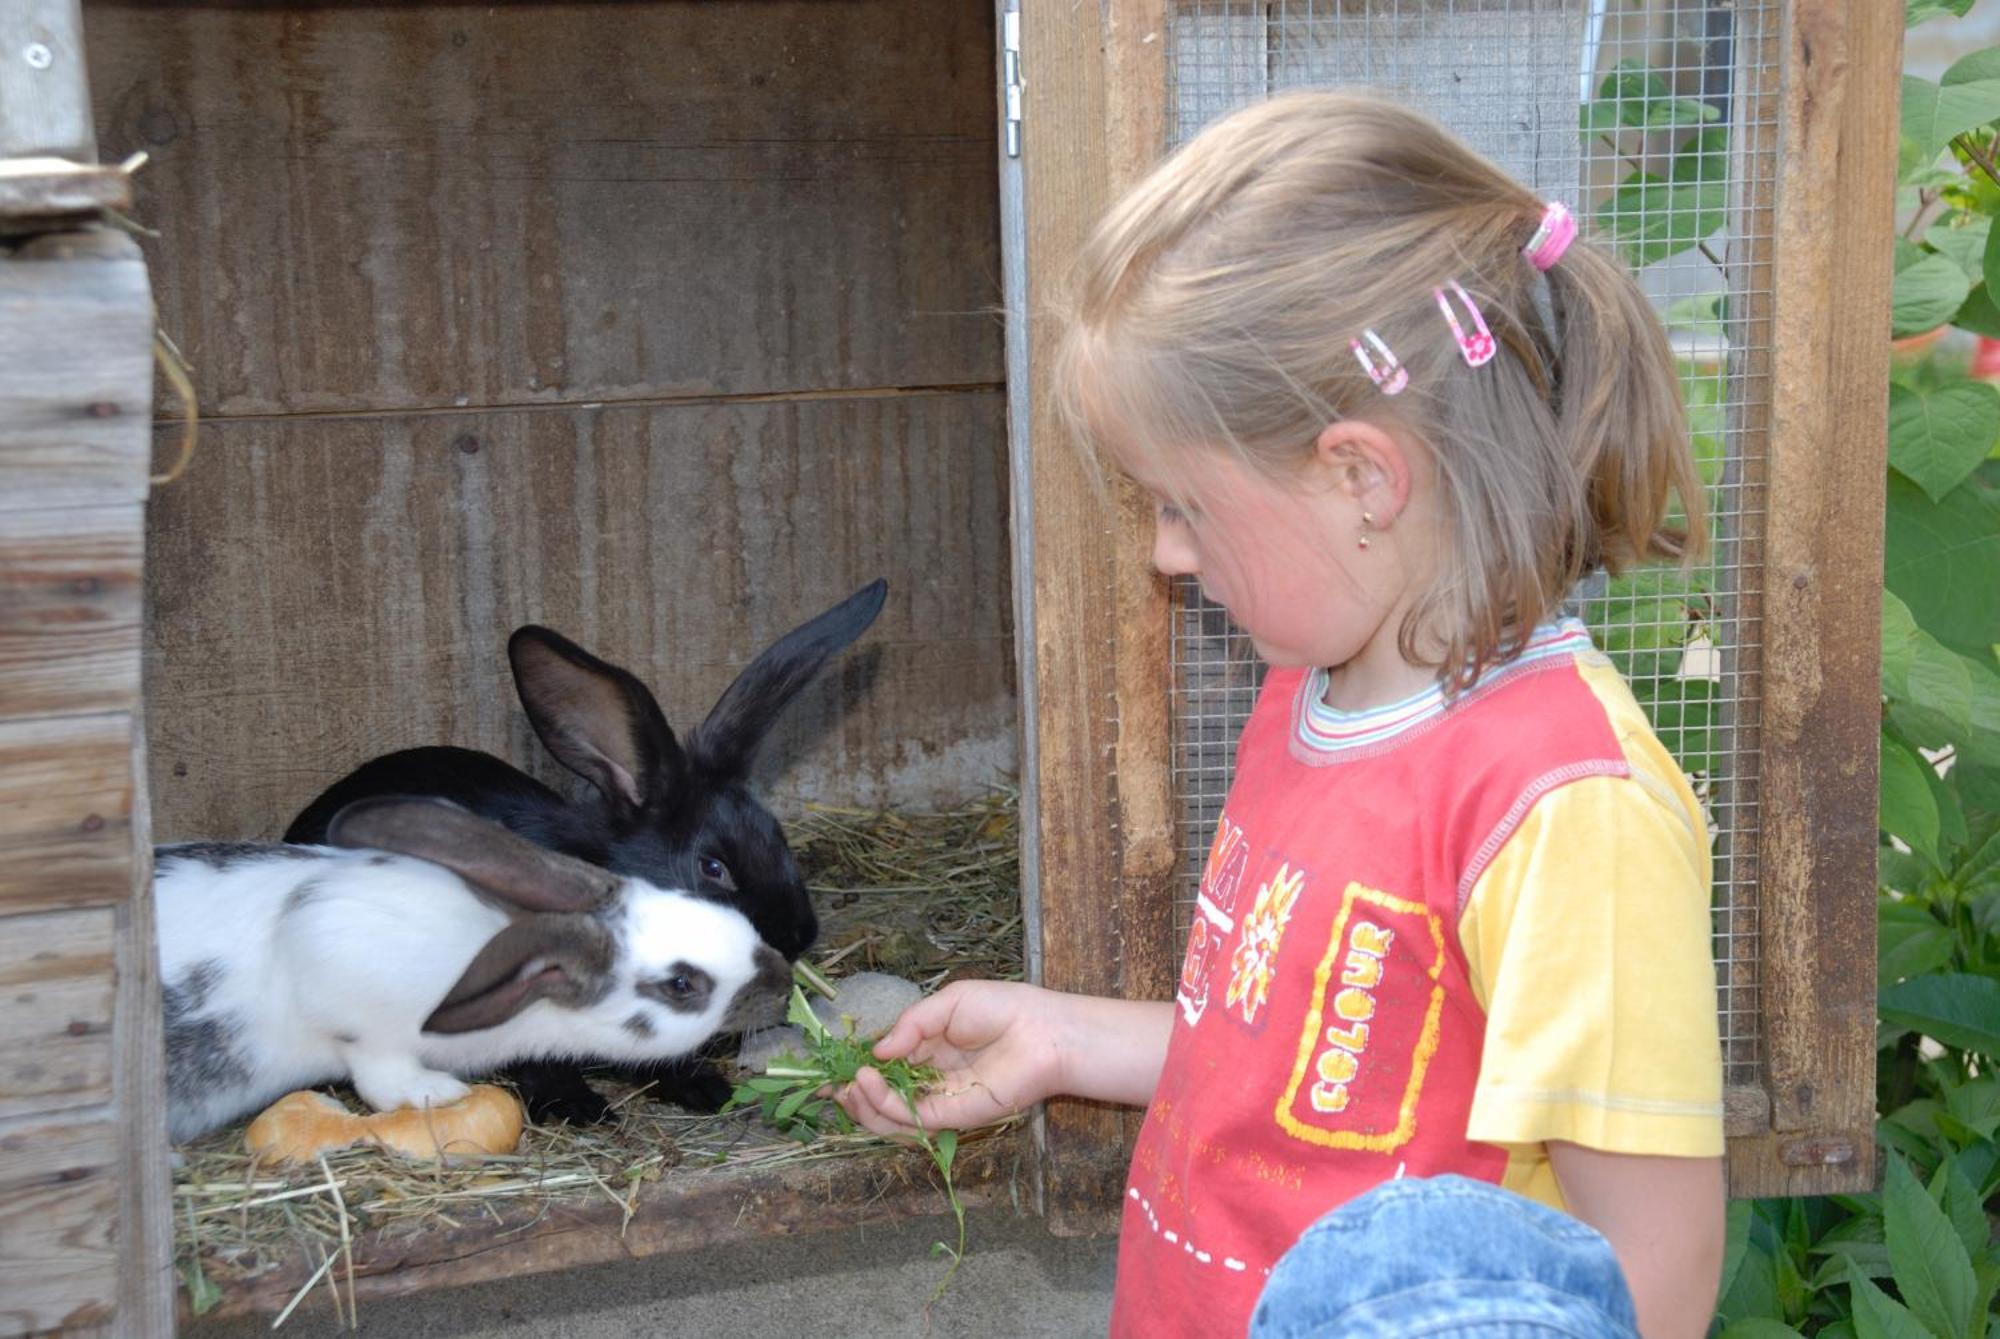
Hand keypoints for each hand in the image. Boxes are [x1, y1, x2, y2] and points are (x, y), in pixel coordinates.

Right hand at [834, 980, 1065, 1137]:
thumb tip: (877, 1051)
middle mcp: (933, 1081)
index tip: (830, 1070)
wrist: (1044, 1030)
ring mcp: (943, 1101)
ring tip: (848, 1085)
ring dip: (864, 1105)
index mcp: (931, 1053)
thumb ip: (911, 1026)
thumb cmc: (1004, 1009)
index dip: (858, 1071)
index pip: (886, 1070)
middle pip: (883, 1099)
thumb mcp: (948, 1004)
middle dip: (854, 1096)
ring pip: (892, 1117)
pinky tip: (868, 1082)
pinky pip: (912, 1119)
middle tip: (830, 1086)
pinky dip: (885, 1105)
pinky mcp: (954, 1116)